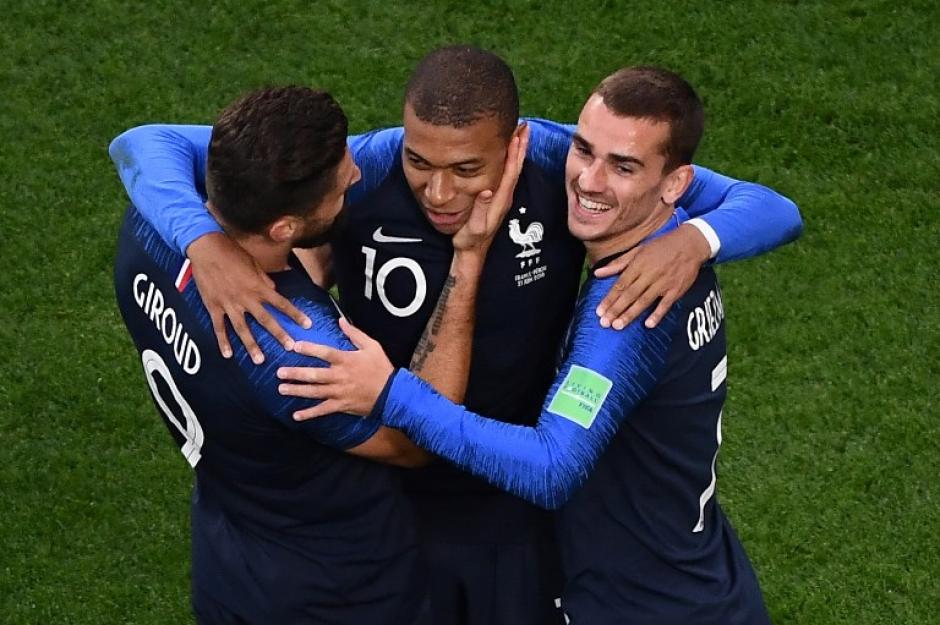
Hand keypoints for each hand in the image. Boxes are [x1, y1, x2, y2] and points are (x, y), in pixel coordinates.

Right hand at [187, 233, 311, 362]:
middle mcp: (246, 298)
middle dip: (279, 334)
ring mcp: (229, 304)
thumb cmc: (232, 253)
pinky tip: (228, 354)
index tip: (307, 325)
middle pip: (265, 320)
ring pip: (243, 329)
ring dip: (251, 345)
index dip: (295, 314)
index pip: (281, 303)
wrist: (207, 249)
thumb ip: (264, 280)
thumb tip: (273, 291)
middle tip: (290, 347)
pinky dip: (223, 341)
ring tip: (260, 360)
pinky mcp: (214, 306)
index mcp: (258, 287)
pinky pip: (219, 327)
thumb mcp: (254, 264)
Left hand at [277, 317, 393, 419]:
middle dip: (295, 374)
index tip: (294, 346)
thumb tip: (340, 320)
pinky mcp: (341, 406)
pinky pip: (323, 410)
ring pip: (314, 392)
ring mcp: (339, 393)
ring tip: (281, 389)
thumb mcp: (372, 346)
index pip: (324, 353)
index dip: (309, 349)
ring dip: (297, 391)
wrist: (393, 393)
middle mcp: (340, 376)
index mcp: (346, 360)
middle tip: (279, 372)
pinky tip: (296, 415)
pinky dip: (309, 414)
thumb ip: (355, 333)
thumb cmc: (382, 368)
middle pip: (314, 375)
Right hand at [451, 123, 529, 254]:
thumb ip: (481, 209)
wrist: (470, 253)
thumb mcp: (474, 227)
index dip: (514, 153)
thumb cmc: (469, 241)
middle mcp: (503, 197)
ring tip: (518, 133)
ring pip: (511, 169)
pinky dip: (508, 160)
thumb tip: (487, 190)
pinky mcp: (496, 198)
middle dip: (520, 146)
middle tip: (523, 125)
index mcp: (500, 200)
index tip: (517, 134)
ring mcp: (501, 197)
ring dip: (516, 151)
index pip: (510, 172)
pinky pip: (505, 174)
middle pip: (515, 166)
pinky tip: (505, 153)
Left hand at [594, 224, 710, 328]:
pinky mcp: (676, 290)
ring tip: (618, 325)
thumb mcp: (638, 250)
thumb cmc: (662, 246)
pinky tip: (648, 324)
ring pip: (644, 301)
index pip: (621, 284)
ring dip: (631, 314)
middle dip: (616, 309)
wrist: (691, 243)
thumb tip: (597, 272)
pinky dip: (658, 314)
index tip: (599, 311)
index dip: (609, 299)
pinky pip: (666, 304)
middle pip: (630, 294)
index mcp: (638, 264)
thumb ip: (617, 263)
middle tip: (605, 323)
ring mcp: (664, 283)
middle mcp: (650, 274)